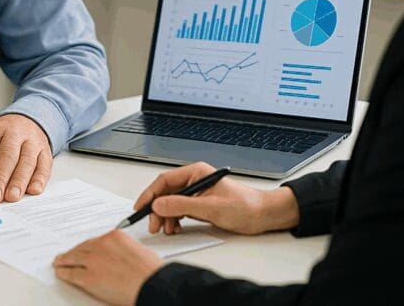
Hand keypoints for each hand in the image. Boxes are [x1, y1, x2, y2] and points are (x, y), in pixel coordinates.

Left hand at [0, 114, 51, 202]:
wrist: (27, 121)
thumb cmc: (1, 138)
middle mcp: (15, 133)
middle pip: (7, 156)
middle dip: (0, 178)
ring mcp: (32, 141)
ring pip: (27, 161)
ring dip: (19, 181)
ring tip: (11, 197)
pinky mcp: (46, 151)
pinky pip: (44, 165)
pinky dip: (40, 179)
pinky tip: (33, 190)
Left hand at [54, 229, 162, 304]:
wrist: (153, 285)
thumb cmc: (151, 272)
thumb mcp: (137, 251)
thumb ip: (122, 251)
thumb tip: (114, 258)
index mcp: (115, 236)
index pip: (95, 240)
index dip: (86, 247)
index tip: (83, 249)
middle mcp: (102, 245)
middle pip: (82, 247)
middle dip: (73, 252)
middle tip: (66, 256)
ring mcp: (93, 261)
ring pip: (73, 258)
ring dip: (64, 261)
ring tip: (59, 263)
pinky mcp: (88, 277)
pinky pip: (71, 274)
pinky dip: (64, 273)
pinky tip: (61, 273)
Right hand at [136, 162, 299, 235]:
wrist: (262, 216)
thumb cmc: (244, 206)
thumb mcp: (210, 207)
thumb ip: (182, 205)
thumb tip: (158, 204)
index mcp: (196, 173)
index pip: (164, 180)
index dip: (150, 194)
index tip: (140, 207)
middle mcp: (194, 181)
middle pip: (165, 193)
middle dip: (157, 209)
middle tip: (154, 225)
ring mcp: (196, 193)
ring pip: (171, 204)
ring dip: (165, 217)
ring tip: (167, 230)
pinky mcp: (200, 205)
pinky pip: (179, 211)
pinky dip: (174, 221)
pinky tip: (175, 229)